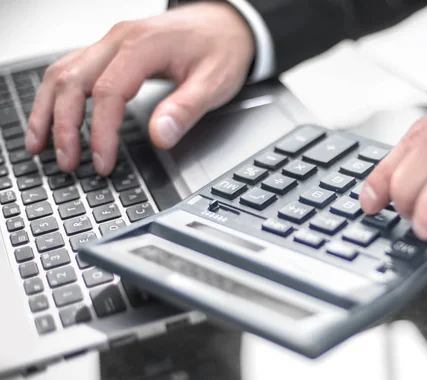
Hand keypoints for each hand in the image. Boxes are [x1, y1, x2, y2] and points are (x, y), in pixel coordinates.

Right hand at [25, 2, 254, 175]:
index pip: (108, 92)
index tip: (102, 162)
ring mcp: (111, 42)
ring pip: (63, 73)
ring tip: (40, 146)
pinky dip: (57, 97)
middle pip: (73, 80)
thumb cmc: (221, 48)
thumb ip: (187, 109)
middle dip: (63, 126)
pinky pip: (72, 70)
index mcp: (143, 45)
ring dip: (47, 111)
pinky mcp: (111, 51)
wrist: (226, 23)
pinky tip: (53, 118)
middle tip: (67, 163)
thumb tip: (161, 136)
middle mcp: (119, 39)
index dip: (101, 132)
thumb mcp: (215, 82)